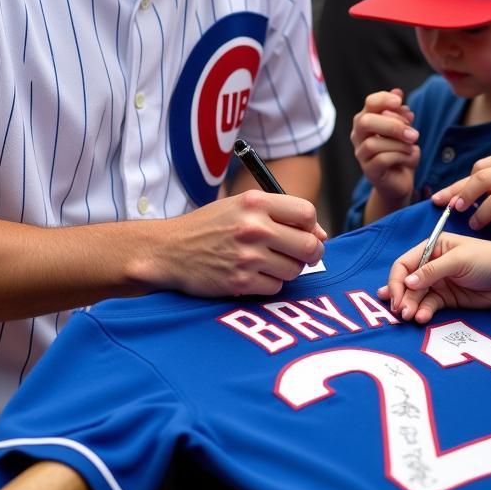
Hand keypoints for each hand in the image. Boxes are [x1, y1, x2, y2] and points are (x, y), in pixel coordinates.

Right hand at [158, 189, 325, 297]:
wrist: (170, 250)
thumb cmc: (209, 227)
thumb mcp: (240, 206)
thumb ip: (278, 214)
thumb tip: (320, 234)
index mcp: (255, 202)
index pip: (307, 213)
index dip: (312, 225)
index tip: (304, 232)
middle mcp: (254, 227)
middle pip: (309, 246)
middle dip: (310, 253)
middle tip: (297, 255)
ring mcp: (247, 256)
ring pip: (295, 270)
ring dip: (287, 269)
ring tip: (267, 263)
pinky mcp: (240, 282)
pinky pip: (275, 287)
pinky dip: (268, 284)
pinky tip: (252, 275)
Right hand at [351, 89, 419, 213]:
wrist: (401, 179)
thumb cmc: (401, 151)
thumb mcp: (404, 129)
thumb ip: (400, 112)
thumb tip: (397, 92)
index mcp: (367, 120)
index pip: (369, 103)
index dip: (383, 99)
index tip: (400, 101)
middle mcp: (358, 135)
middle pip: (365, 122)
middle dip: (392, 125)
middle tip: (413, 133)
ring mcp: (361, 154)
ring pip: (374, 143)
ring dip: (400, 144)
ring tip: (413, 147)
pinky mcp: (369, 171)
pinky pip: (382, 159)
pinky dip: (401, 157)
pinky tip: (410, 158)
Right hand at [378, 233, 490, 322]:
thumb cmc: (487, 259)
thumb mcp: (458, 260)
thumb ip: (432, 270)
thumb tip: (407, 283)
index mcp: (432, 248)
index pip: (405, 264)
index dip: (397, 280)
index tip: (395, 296)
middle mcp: (431, 265)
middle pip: (407, 282)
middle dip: (402, 297)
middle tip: (401, 312)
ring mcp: (439, 283)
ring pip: (416, 296)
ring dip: (410, 306)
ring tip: (409, 316)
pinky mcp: (447, 298)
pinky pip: (429, 305)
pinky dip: (423, 312)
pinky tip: (421, 317)